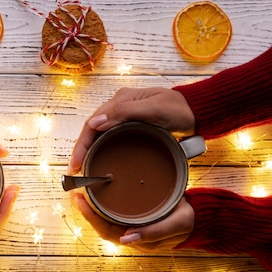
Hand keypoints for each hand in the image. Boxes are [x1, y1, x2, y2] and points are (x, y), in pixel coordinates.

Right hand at [69, 87, 195, 173]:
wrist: (196, 111)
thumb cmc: (178, 108)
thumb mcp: (152, 109)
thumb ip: (123, 112)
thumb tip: (95, 123)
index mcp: (120, 100)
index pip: (92, 123)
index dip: (81, 144)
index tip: (76, 163)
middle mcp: (118, 107)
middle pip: (92, 130)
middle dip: (81, 150)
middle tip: (75, 171)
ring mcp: (124, 117)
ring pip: (99, 135)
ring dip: (89, 151)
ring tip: (82, 169)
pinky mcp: (131, 126)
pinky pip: (109, 138)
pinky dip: (100, 150)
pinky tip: (98, 160)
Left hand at [71, 192, 194, 251]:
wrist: (197, 219)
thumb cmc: (186, 221)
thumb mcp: (176, 224)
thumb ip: (155, 232)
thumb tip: (127, 239)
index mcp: (138, 240)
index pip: (107, 231)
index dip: (92, 218)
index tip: (81, 201)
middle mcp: (130, 237)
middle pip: (102, 227)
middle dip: (86, 212)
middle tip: (75, 193)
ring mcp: (130, 230)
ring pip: (105, 222)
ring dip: (91, 210)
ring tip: (80, 192)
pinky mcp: (132, 221)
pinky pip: (112, 217)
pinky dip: (100, 207)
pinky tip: (93, 196)